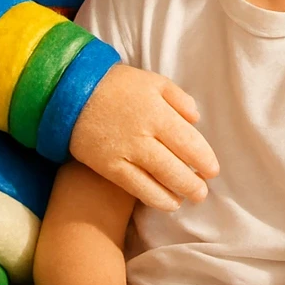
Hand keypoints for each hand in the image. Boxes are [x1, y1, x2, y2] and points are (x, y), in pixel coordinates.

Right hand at [69, 63, 218, 209]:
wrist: (72, 94)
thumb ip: (178, 98)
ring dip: (179, 192)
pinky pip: (136, 187)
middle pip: (176, 165)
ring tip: (190, 198)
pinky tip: (169, 203)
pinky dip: (156, 198)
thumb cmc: (117, 85)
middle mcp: (143, 135)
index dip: (204, 159)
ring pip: (159, 179)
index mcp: (157, 112)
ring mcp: (125, 153)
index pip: (188, 142)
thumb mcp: (152, 80)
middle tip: (203, 191)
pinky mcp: (108, 166)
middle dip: (194, 182)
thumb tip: (196, 120)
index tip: (213, 170)